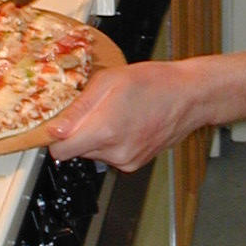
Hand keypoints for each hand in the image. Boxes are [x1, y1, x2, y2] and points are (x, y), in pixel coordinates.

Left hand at [46, 59, 201, 170]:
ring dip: (96, 136)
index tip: (60, 123)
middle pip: (76, 151)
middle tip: (97, 108)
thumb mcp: (109, 81)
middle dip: (80, 131)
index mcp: (105, 130)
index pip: (60, 151)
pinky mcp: (135, 164)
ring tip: (116, 113)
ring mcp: (127, 161)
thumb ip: (79, 108)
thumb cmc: (154, 83)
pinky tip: (127, 123)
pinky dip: (111, 141)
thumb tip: (56, 129)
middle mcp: (115, 152)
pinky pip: (110, 155)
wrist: (190, 96)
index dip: (55, 136)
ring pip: (93, 152)